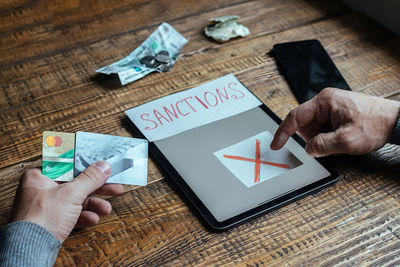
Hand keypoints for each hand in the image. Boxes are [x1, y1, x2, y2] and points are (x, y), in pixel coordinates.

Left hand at [9, 161, 123, 241]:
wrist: (31, 249)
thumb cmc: (41, 218)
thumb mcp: (71, 193)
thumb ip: (90, 178)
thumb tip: (103, 167)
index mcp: (39, 177)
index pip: (68, 167)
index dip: (87, 168)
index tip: (102, 169)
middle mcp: (40, 190)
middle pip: (75, 184)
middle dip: (96, 189)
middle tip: (113, 187)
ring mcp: (45, 207)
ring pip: (75, 201)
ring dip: (93, 205)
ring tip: (105, 208)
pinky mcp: (50, 222)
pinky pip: (71, 215)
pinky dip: (83, 216)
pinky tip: (92, 219)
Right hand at [270, 88, 399, 156]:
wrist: (396, 121)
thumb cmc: (376, 124)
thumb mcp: (347, 140)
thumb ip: (322, 146)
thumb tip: (308, 149)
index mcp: (324, 102)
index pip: (295, 117)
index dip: (282, 132)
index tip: (276, 144)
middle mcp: (326, 101)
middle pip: (306, 125)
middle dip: (315, 138)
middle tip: (334, 142)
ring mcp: (331, 106)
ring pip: (315, 129)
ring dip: (325, 138)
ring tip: (343, 138)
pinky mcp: (336, 113)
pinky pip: (324, 128)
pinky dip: (331, 136)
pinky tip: (344, 136)